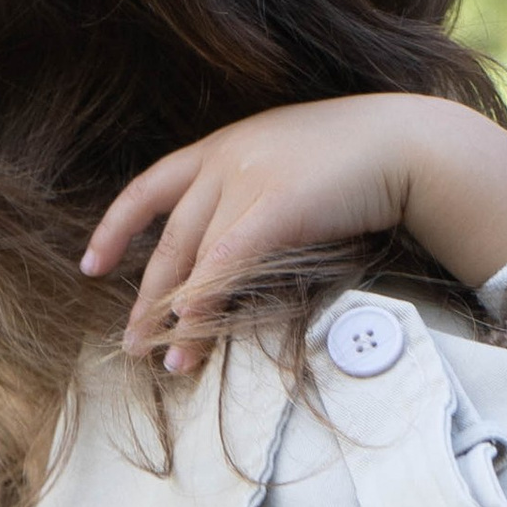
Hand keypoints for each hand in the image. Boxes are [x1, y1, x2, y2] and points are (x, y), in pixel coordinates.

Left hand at [83, 95, 506, 365]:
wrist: (411, 144)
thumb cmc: (365, 161)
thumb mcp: (296, 165)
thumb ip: (260, 193)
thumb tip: (242, 243)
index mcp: (225, 144)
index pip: (150, 186)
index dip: (118, 227)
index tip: (94, 264)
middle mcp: (225, 158)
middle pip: (168, 236)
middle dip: (146, 295)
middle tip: (131, 343)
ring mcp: (246, 180)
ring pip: (190, 259)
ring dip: (174, 316)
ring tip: (164, 362)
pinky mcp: (271, 207)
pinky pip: (222, 268)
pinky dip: (203, 308)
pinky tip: (193, 340)